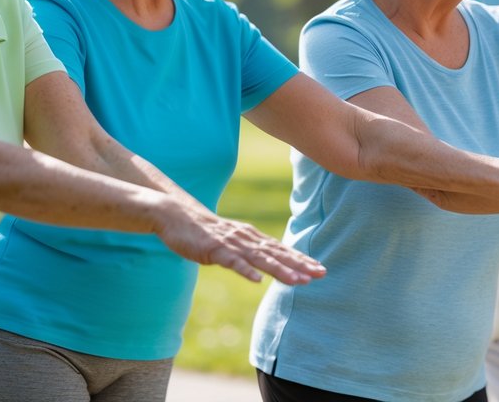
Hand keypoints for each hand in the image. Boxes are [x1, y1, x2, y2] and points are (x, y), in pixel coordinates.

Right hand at [156, 199, 325, 284]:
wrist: (177, 216)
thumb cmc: (206, 232)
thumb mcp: (232, 241)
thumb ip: (249, 251)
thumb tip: (265, 264)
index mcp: (252, 238)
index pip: (282, 250)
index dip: (302, 260)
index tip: (320, 270)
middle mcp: (247, 239)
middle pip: (278, 254)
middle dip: (300, 265)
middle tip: (321, 274)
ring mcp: (232, 244)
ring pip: (260, 259)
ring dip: (280, 270)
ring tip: (298, 281)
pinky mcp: (215, 250)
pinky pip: (233, 262)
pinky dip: (246, 271)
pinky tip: (258, 281)